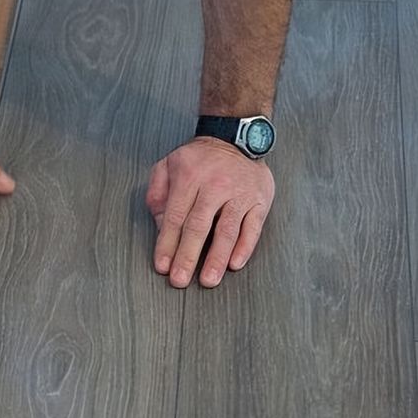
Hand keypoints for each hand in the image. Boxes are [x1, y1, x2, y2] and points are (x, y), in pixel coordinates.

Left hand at [146, 137, 274, 287]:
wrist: (236, 137)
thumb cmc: (200, 159)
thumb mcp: (168, 165)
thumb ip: (157, 193)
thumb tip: (160, 225)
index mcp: (189, 178)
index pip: (176, 217)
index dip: (167, 244)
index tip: (162, 266)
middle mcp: (215, 186)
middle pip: (199, 226)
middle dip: (188, 256)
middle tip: (180, 280)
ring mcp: (239, 194)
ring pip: (227, 230)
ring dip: (217, 258)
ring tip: (208, 280)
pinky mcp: (259, 200)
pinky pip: (253, 228)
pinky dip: (244, 247)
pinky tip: (234, 264)